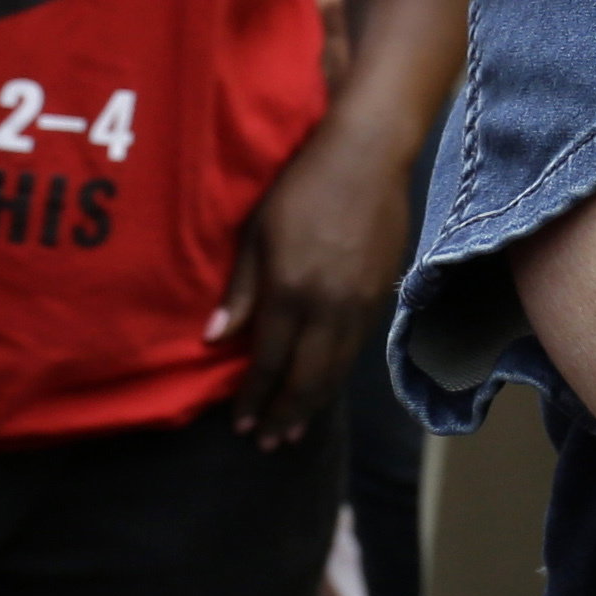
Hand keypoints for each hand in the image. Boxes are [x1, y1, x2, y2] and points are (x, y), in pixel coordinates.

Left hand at [212, 125, 416, 445]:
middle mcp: (329, 307)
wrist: (368, 154)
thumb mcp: (257, 231)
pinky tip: (324, 385)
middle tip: (267, 440)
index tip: (241, 423)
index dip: (255, 396)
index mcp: (292, 290)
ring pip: (336, 371)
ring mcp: (360, 304)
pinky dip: (336, 377)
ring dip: (313, 404)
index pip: (270, 361)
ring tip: (294, 428)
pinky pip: (355, 351)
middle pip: (307, 378)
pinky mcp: (380, 296)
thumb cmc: (301, 184)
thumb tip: (215, 337)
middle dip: (285, 413)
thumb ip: (241, 289)